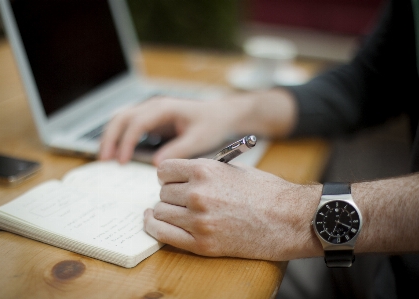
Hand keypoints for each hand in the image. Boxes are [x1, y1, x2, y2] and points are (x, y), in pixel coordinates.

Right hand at [99, 97, 241, 164]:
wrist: (221, 115)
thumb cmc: (212, 125)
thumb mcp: (199, 139)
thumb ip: (178, 150)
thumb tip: (156, 164)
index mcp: (164, 108)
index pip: (137, 122)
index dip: (126, 142)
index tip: (121, 161)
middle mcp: (154, 106)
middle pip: (122, 117)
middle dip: (110, 137)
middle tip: (104, 160)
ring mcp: (151, 111)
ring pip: (122, 119)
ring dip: (111, 136)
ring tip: (105, 158)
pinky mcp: (152, 119)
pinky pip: (129, 125)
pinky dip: (119, 137)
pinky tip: (117, 153)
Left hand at [144, 158, 321, 260]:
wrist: (290, 219)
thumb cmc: (266, 192)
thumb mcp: (233, 169)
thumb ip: (204, 170)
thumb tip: (181, 175)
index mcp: (205, 170)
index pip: (164, 170)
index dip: (168, 175)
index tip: (172, 180)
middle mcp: (198, 193)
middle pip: (163, 192)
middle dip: (171, 193)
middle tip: (182, 197)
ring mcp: (199, 220)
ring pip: (161, 212)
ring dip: (166, 210)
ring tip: (177, 210)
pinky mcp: (202, 244)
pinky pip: (163, 234)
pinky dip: (154, 227)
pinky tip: (154, 221)